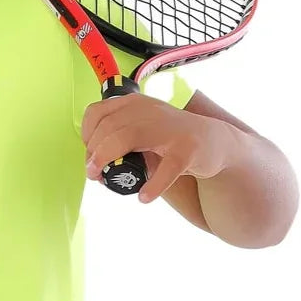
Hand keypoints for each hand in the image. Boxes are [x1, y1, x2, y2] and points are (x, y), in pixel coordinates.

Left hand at [81, 94, 235, 203]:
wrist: (214, 142)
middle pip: (109, 127)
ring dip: (108, 160)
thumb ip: (118, 140)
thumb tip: (93, 166)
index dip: (87, 136)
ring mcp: (169, 129)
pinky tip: (144, 197)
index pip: (97, 113)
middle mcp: (149, 111)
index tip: (89, 155)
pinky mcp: (187, 149)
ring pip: (128, 138)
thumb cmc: (169, 139)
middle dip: (94, 153)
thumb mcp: (141, 129)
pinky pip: (166, 169)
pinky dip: (152, 186)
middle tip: (94, 174)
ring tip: (105, 180)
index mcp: (134, 104)